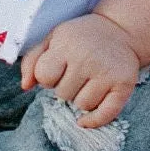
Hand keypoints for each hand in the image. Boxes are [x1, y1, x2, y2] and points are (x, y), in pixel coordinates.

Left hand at [19, 14, 142, 128]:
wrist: (120, 30)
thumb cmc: (80, 37)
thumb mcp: (54, 38)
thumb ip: (32, 60)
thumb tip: (25, 86)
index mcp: (67, 44)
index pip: (44, 76)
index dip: (48, 76)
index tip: (58, 68)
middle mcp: (88, 58)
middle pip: (63, 94)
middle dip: (66, 87)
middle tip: (77, 73)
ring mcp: (107, 72)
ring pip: (82, 105)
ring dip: (82, 98)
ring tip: (89, 81)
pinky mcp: (124, 84)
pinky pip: (104, 115)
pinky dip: (94, 120)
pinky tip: (86, 118)